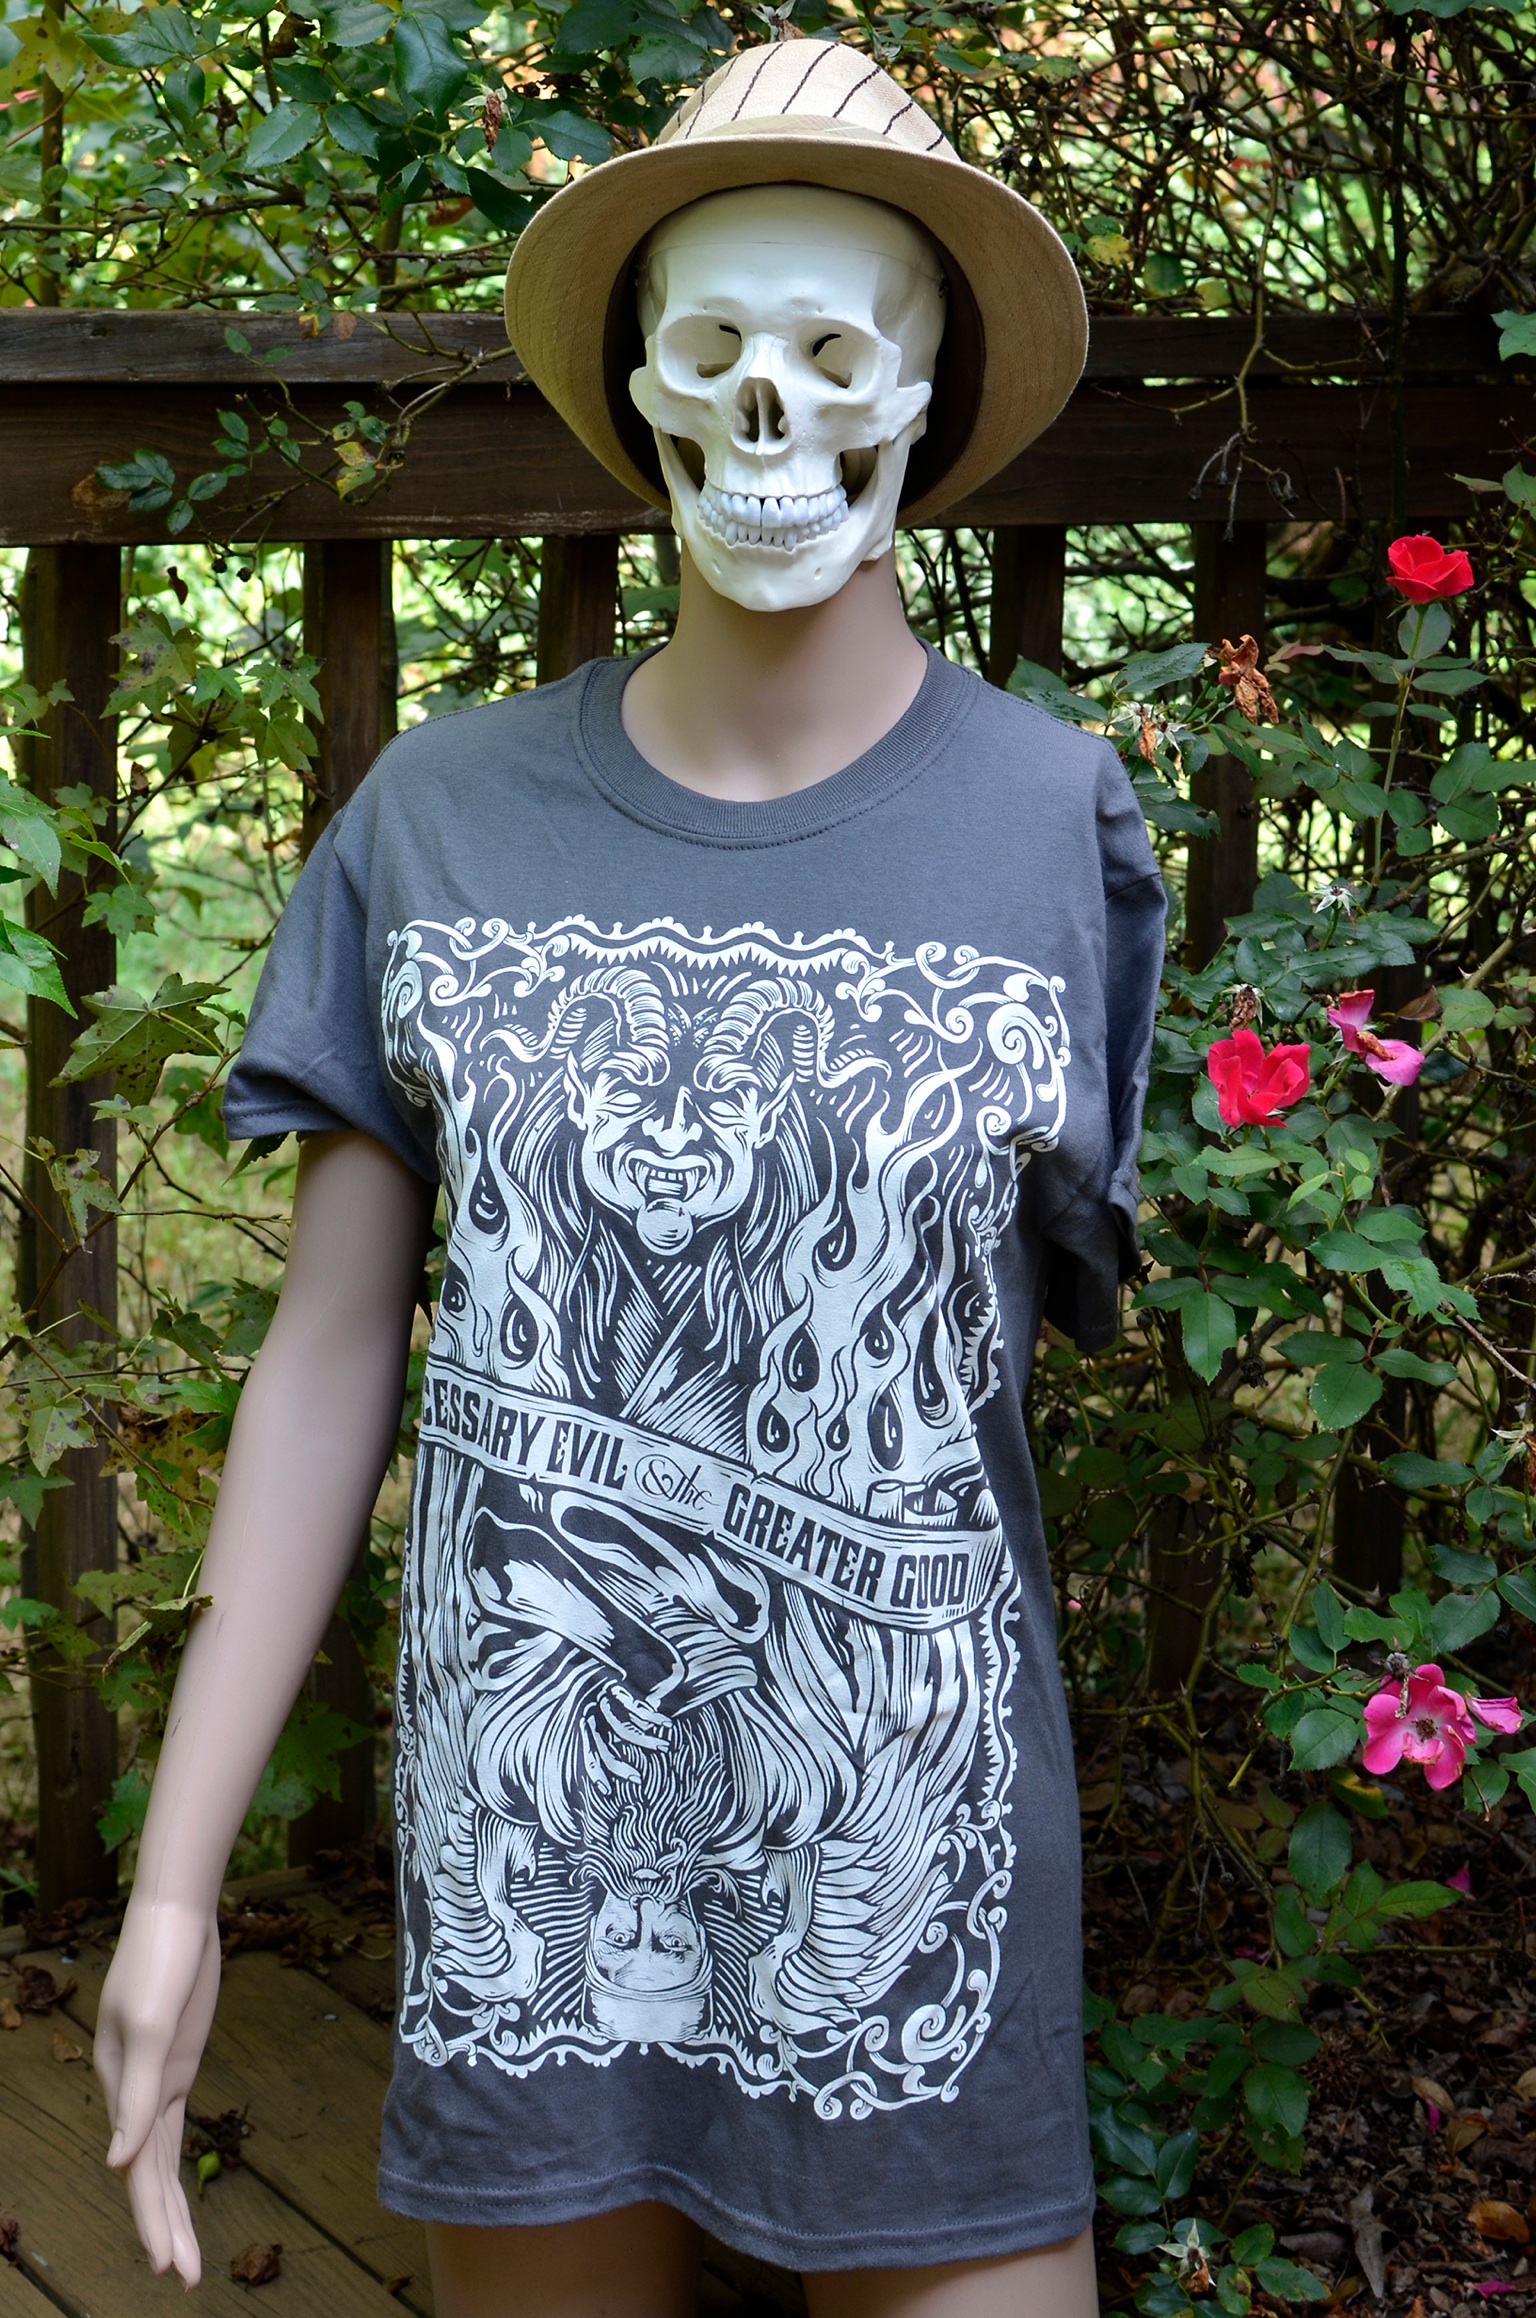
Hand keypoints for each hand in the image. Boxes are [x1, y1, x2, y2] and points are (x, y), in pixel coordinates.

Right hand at [94, 1895, 222, 2288]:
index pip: (138, 2170)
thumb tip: (118, 2165)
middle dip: (164, 2229)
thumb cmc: (160, 1959)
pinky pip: (171, 2127)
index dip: (153, 2220)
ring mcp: (157, 2078)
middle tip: (186, 2281)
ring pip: (160, 2158)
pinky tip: (176, 2195)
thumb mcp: (150, 2022)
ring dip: (171, 2208)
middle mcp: (135, 2091)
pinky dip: (174, 2166)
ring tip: (185, 2261)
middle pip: (148, 2175)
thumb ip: (136, 2092)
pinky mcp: (177, 2063)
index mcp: (123, 2087)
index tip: (170, 2267)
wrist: (177, 1912)